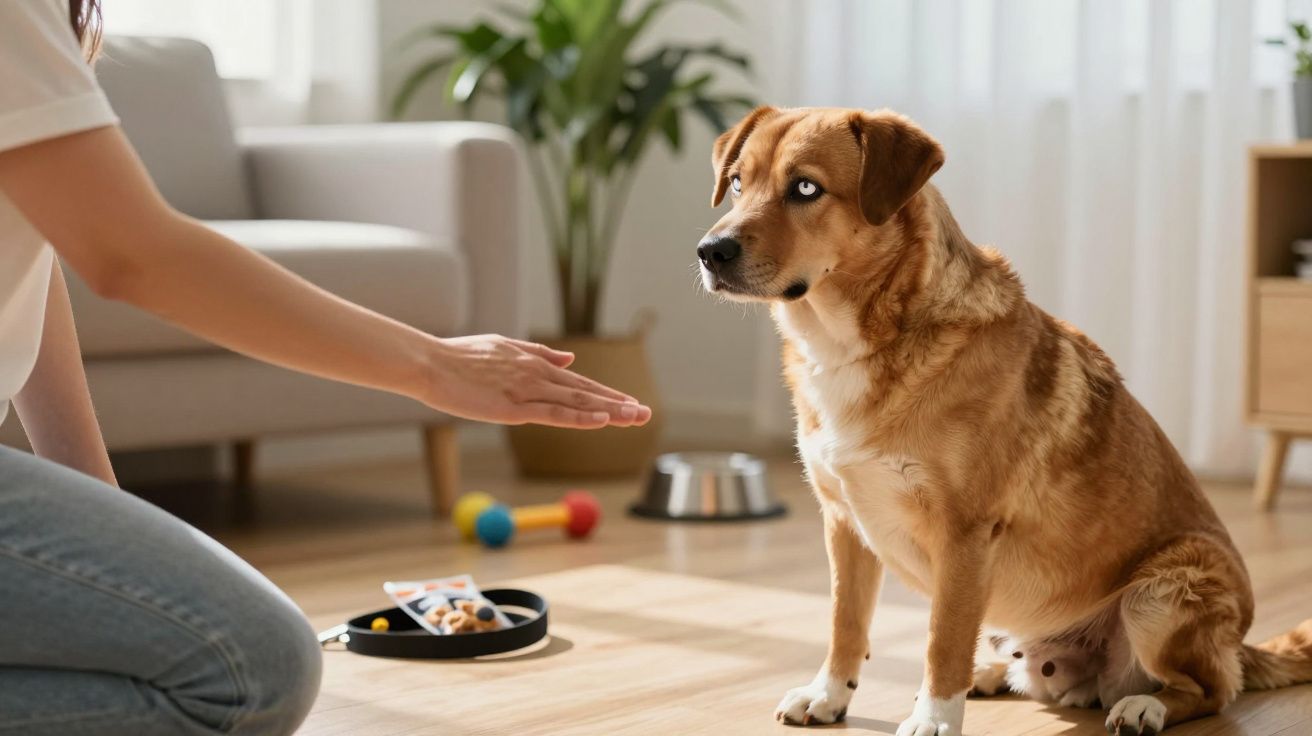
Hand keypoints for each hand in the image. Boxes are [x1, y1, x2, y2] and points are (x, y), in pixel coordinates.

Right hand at [423, 335, 652, 428]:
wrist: (429, 363)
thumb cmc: (459, 357)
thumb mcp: (504, 347)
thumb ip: (539, 353)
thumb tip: (570, 359)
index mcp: (535, 363)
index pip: (579, 382)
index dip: (606, 393)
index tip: (630, 402)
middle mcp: (537, 374)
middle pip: (586, 393)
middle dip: (619, 404)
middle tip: (647, 413)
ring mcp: (527, 391)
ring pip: (577, 403)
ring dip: (609, 411)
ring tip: (636, 418)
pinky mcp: (513, 408)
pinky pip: (553, 415)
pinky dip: (580, 417)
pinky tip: (601, 420)